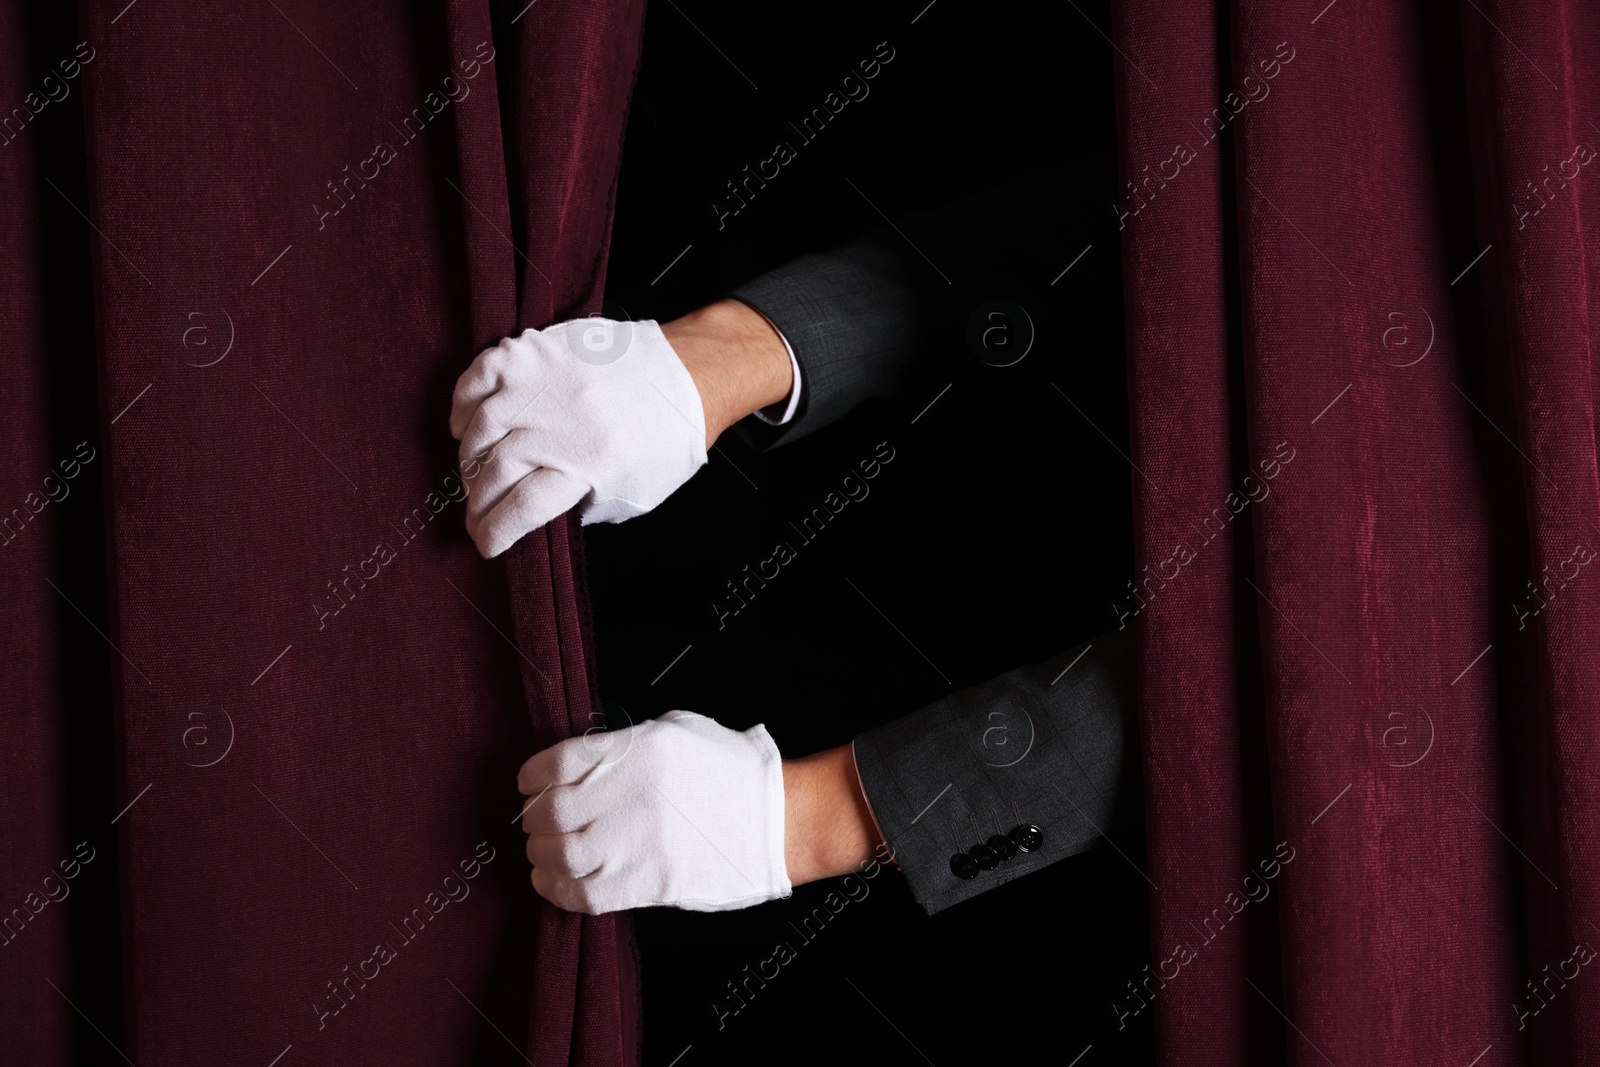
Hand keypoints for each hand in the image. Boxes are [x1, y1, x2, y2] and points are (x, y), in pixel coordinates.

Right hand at [450, 317, 708, 557]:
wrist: (687, 374)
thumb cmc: (664, 440)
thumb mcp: (632, 495)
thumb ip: (579, 507)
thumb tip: (528, 516)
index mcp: (592, 464)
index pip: (522, 509)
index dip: (494, 532)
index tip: (485, 541)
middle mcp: (564, 423)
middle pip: (496, 473)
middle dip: (478, 503)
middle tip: (477, 513)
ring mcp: (546, 383)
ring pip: (481, 429)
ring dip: (470, 460)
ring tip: (476, 474)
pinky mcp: (537, 351)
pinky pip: (480, 376)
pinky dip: (463, 405)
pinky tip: (466, 427)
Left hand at [517, 710, 791, 913]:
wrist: (773, 819)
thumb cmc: (730, 771)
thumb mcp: (675, 731)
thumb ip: (624, 744)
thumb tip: (581, 764)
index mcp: (635, 751)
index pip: (554, 764)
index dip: (531, 776)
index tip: (528, 784)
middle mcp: (628, 796)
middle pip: (550, 812)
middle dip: (534, 817)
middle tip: (536, 819)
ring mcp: (634, 844)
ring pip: (558, 854)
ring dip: (541, 853)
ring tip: (544, 849)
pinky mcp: (644, 884)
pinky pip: (580, 894)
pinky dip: (555, 889)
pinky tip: (551, 879)